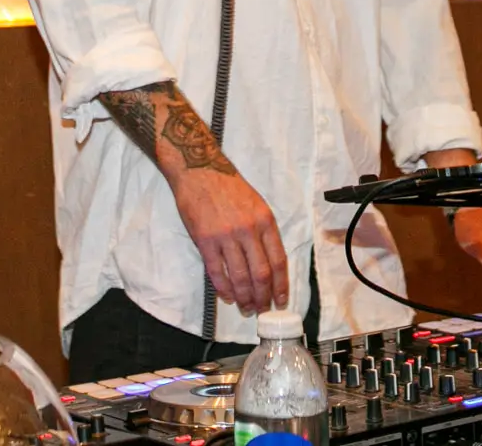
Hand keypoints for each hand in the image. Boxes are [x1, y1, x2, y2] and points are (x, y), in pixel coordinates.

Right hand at [170, 165, 289, 316]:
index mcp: (265, 221)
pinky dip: (224, 288)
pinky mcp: (205, 241)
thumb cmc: (230, 188)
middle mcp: (248, 230)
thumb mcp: (257, 205)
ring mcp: (226, 236)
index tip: (281, 300)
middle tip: (262, 310)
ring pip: (240, 277)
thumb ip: (263, 232)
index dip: (281, 285)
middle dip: (263, 297)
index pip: (278, 260)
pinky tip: (228, 296)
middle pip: (261, 273)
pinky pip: (216, 272)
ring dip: (244, 297)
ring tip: (246, 308)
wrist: (200, 171)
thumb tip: (269, 264)